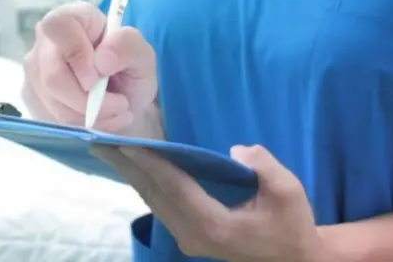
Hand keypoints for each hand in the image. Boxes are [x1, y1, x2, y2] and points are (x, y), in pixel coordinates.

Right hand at [22, 2, 157, 133]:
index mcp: (75, 17)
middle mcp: (47, 40)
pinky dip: (82, 125)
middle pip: (53, 75)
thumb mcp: (142, 55)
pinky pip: (52, 116)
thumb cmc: (130, 70)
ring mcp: (36, 68)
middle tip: (120, 105)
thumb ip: (127, 47)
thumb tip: (102, 60)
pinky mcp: (33, 95)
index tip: (98, 79)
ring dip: (90, 115)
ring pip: (53, 101)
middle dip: (89, 100)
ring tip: (116, 112)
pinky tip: (101, 119)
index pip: (59, 27)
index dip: (77, 54)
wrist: (123, 100)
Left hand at [91, 144, 331, 261]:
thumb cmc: (291, 225)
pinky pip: (160, 205)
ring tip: (109, 151)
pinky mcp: (188, 237)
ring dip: (131, 175)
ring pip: (153, 201)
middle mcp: (192, 234)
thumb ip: (262, 165)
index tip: (124, 143)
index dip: (149, 163)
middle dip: (126, 166)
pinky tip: (134, 169)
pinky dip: (145, 184)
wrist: (294, 261)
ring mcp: (187, 239)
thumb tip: (234, 150)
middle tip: (98, 143)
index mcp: (214, 223)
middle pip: (153, 194)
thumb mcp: (289, 191)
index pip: (174, 187)